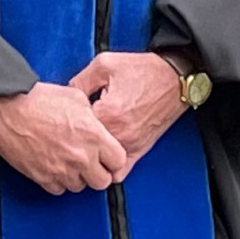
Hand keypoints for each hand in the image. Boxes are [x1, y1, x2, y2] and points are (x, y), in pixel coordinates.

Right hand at [0, 84, 129, 194]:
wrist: (6, 108)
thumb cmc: (36, 99)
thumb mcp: (75, 97)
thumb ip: (92, 116)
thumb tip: (97, 123)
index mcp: (93, 136)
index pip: (119, 161)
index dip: (113, 159)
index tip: (108, 156)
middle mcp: (80, 156)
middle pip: (102, 181)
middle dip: (98, 172)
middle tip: (91, 163)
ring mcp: (61, 170)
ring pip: (80, 187)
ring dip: (77, 177)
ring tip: (68, 161)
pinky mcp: (43, 177)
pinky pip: (58, 190)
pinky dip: (58, 181)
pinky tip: (54, 166)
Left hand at [72, 50, 187, 172]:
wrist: (174, 78)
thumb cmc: (143, 70)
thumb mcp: (104, 64)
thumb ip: (80, 81)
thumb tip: (65, 97)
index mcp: (108, 113)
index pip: (74, 129)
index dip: (66, 121)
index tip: (65, 116)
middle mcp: (120, 134)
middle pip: (85, 150)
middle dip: (76, 141)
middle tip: (73, 129)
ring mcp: (131, 146)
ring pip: (100, 166)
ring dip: (91, 155)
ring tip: (87, 140)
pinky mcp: (140, 151)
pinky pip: (119, 173)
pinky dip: (108, 167)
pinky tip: (102, 152)